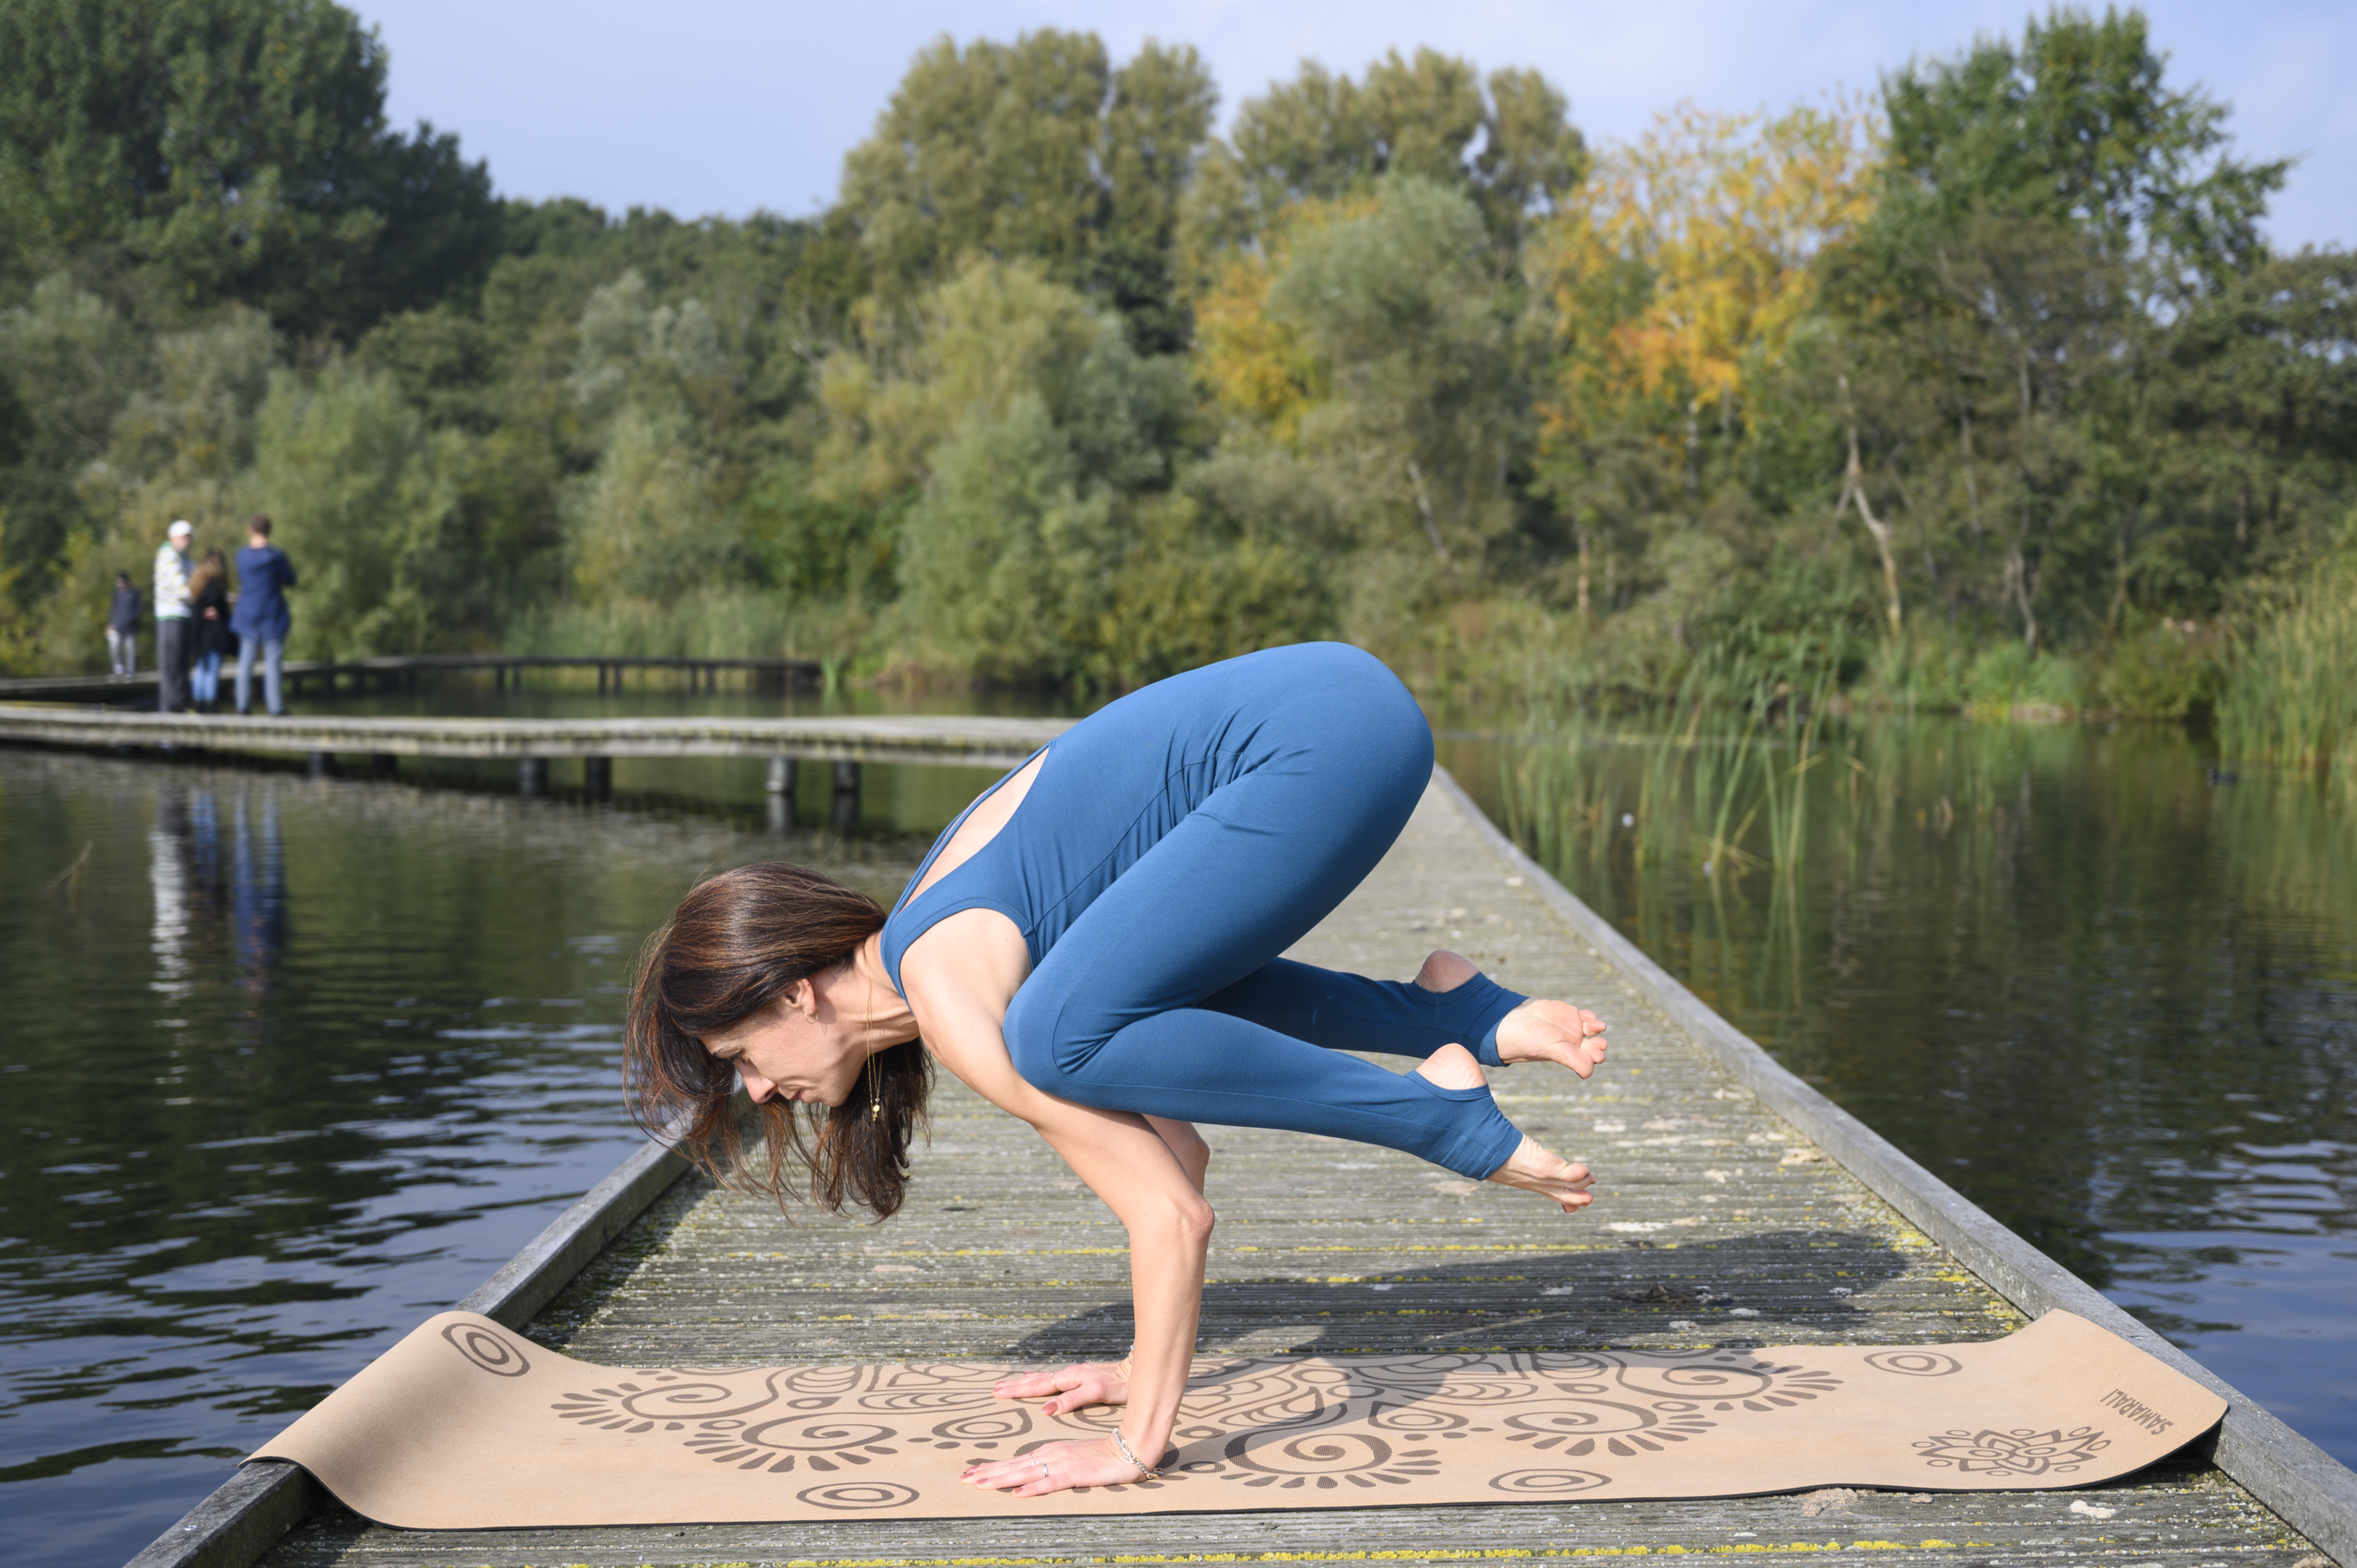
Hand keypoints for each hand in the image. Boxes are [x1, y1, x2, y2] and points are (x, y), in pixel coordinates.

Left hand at [960, 1436, 1146, 1495]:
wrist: (1130, 1445)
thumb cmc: (1102, 1454)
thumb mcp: (1072, 1458)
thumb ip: (1052, 1465)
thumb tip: (1029, 1477)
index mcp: (1049, 1451)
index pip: (1015, 1461)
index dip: (992, 1468)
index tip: (970, 1474)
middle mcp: (1051, 1455)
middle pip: (1014, 1466)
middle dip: (988, 1473)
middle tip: (963, 1480)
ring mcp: (1063, 1464)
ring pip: (1026, 1473)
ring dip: (1003, 1478)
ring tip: (981, 1484)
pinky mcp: (1076, 1474)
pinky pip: (1051, 1483)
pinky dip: (1034, 1488)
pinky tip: (1019, 1493)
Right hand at [992, 1356, 1129, 1414]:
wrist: (1138, 1372)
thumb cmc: (1121, 1385)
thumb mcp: (1096, 1393)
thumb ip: (1071, 1400)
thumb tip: (1046, 1410)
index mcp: (1070, 1379)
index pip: (1038, 1386)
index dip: (1018, 1390)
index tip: (998, 1392)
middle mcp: (1069, 1375)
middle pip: (1036, 1381)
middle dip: (1015, 1385)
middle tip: (994, 1389)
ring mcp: (1074, 1376)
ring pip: (1043, 1379)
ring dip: (1024, 1382)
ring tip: (1007, 1384)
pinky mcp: (1081, 1378)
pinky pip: (1053, 1379)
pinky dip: (1039, 1379)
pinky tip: (1035, 1379)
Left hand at [1487, 1135, 1596, 1211]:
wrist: (1486, 1152)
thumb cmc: (1494, 1151)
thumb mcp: (1508, 1159)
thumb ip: (1517, 1155)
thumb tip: (1507, 1141)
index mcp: (1532, 1183)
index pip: (1555, 1197)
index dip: (1568, 1202)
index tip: (1573, 1204)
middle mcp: (1539, 1185)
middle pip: (1567, 1198)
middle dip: (1582, 1198)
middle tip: (1590, 1188)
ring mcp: (1544, 1177)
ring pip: (1573, 1186)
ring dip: (1585, 1181)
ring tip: (1590, 1175)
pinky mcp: (1546, 1167)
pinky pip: (1570, 1175)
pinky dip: (1581, 1172)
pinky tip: (1584, 1169)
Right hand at [1495, 998, 1608, 1078]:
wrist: (1515, 1021)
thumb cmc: (1532, 1040)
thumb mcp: (1553, 1051)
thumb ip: (1573, 1060)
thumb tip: (1589, 1073)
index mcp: (1570, 1056)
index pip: (1590, 1059)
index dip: (1596, 1057)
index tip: (1597, 1055)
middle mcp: (1574, 1044)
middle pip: (1595, 1045)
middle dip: (1600, 1045)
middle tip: (1600, 1044)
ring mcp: (1573, 1028)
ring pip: (1593, 1029)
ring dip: (1597, 1028)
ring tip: (1597, 1027)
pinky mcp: (1570, 1014)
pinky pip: (1586, 1016)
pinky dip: (1590, 1016)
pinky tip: (1586, 1017)